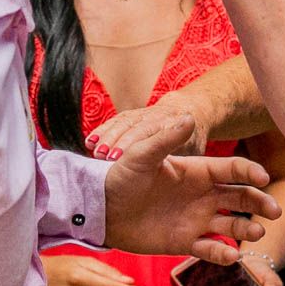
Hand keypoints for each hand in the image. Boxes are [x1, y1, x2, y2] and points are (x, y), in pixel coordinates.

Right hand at [84, 95, 206, 161]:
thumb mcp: (194, 153)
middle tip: (102, 155)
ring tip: (92, 149)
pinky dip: (103, 130)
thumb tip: (183, 174)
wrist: (191, 111)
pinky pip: (116, 120)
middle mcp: (158, 117)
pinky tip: (90, 141)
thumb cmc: (192, 143)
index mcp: (173, 126)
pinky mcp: (133, 115)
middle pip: (134, 127)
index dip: (132, 144)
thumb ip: (188, 162)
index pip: (150, 134)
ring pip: (123, 122)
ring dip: (106, 135)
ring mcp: (144, 114)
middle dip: (116, 140)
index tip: (118, 157)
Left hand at [103, 117, 278, 264]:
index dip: (250, 172)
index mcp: (196, 171)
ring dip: (247, 230)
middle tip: (275, 211)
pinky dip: (222, 254)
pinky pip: (210, 249)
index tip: (263, 178)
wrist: (101, 211)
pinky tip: (232, 256)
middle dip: (260, 202)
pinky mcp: (185, 242)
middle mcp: (201, 195)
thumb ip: (165, 139)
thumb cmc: (119, 178)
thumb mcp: (141, 156)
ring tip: (258, 234)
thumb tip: (188, 117)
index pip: (232, 169)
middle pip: (241, 197)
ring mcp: (196, 220)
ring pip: (231, 225)